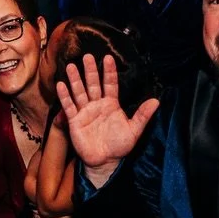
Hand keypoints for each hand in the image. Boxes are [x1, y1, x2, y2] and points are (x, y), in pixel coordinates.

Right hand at [59, 54, 157, 187]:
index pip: (110, 84)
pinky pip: (69, 106)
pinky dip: (65, 96)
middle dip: (90, 70)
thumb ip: (143, 115)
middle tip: (87, 56)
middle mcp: (97, 104)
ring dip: (75, 79)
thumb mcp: (134, 130)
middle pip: (93, 84)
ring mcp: (85, 111)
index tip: (108, 58)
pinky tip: (61, 85)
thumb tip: (157, 101)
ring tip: (71, 66)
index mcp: (111, 104)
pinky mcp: (75, 120)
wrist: (105, 161)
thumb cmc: (120, 145)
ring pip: (79, 92)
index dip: (109, 71)